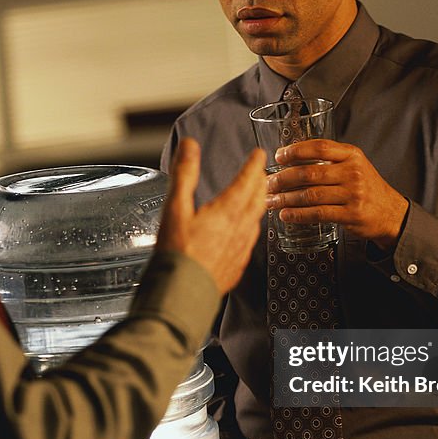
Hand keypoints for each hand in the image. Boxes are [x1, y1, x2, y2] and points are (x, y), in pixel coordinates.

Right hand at [156, 138, 266, 293]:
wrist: (182, 294)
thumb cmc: (177, 252)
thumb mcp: (175, 207)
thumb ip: (184, 174)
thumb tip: (189, 145)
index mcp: (227, 211)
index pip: (247, 181)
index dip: (254, 165)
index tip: (259, 154)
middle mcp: (240, 228)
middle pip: (257, 200)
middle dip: (260, 183)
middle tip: (262, 174)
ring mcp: (241, 249)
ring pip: (256, 220)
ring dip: (258, 205)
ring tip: (256, 198)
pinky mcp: (237, 265)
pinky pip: (250, 240)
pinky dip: (251, 227)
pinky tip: (244, 231)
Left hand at [267, 139, 408, 248]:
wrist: (391, 213)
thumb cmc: (366, 187)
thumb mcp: (354, 165)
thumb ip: (330, 159)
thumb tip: (292, 158)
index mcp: (351, 155)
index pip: (320, 147)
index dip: (295, 150)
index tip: (279, 156)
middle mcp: (353, 172)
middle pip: (310, 173)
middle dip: (283, 178)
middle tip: (268, 183)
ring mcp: (353, 194)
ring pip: (311, 195)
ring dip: (286, 199)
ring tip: (272, 201)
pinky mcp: (351, 214)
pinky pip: (318, 213)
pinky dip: (298, 215)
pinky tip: (286, 215)